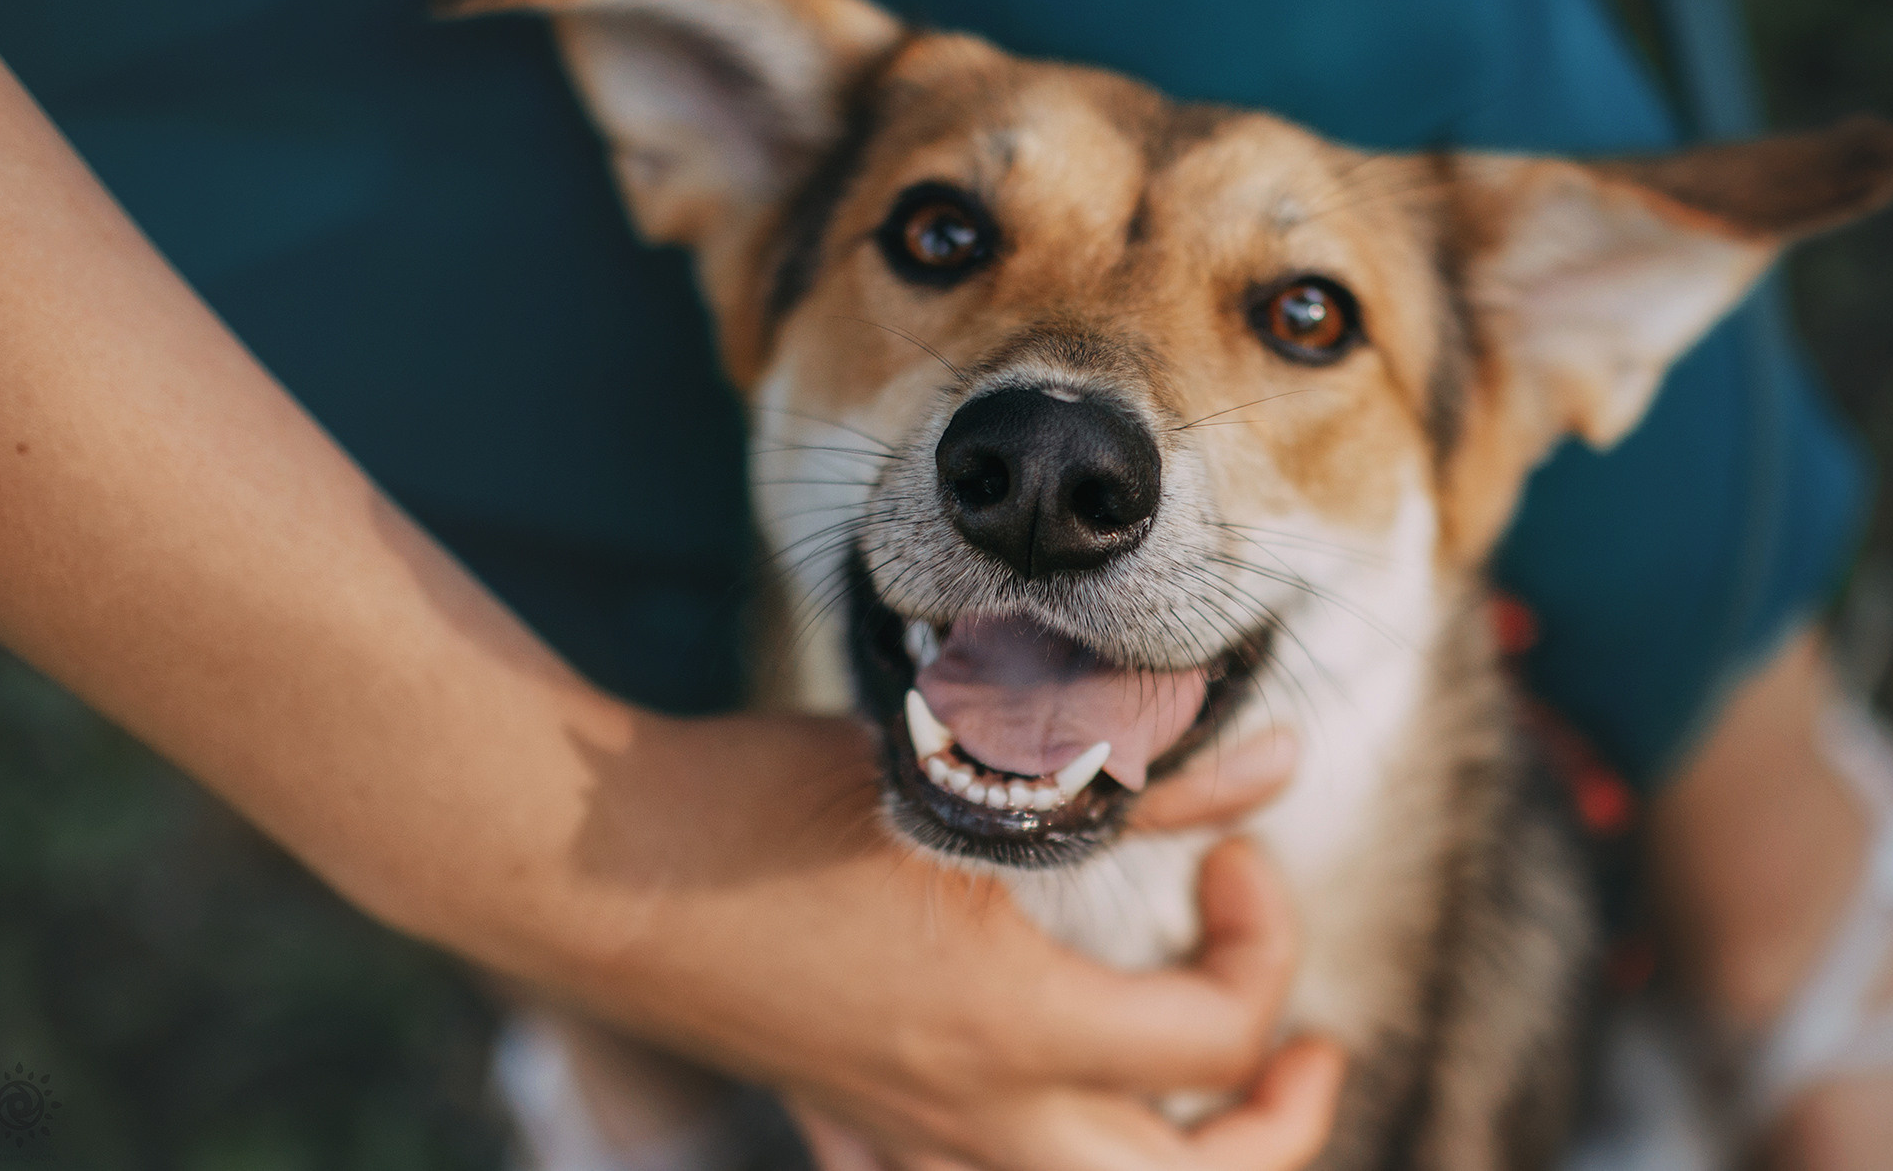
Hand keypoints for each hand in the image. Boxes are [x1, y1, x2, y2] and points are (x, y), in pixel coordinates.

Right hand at [530, 712, 1339, 1170]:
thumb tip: (1282, 762)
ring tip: (1213, 1082)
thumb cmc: (761, 802)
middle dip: (1278, 1128)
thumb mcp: (959, 768)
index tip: (1235, 846)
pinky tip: (1058, 1095)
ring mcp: (908, 1140)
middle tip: (1299, 1034)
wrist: (593, 862)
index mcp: (1006, 1028)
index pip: (1217, 1039)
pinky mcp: (860, 1129)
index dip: (1267, 934)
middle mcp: (969, 1114)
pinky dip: (1053, 1165)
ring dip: (1179, 1165)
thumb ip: (1133, 774)